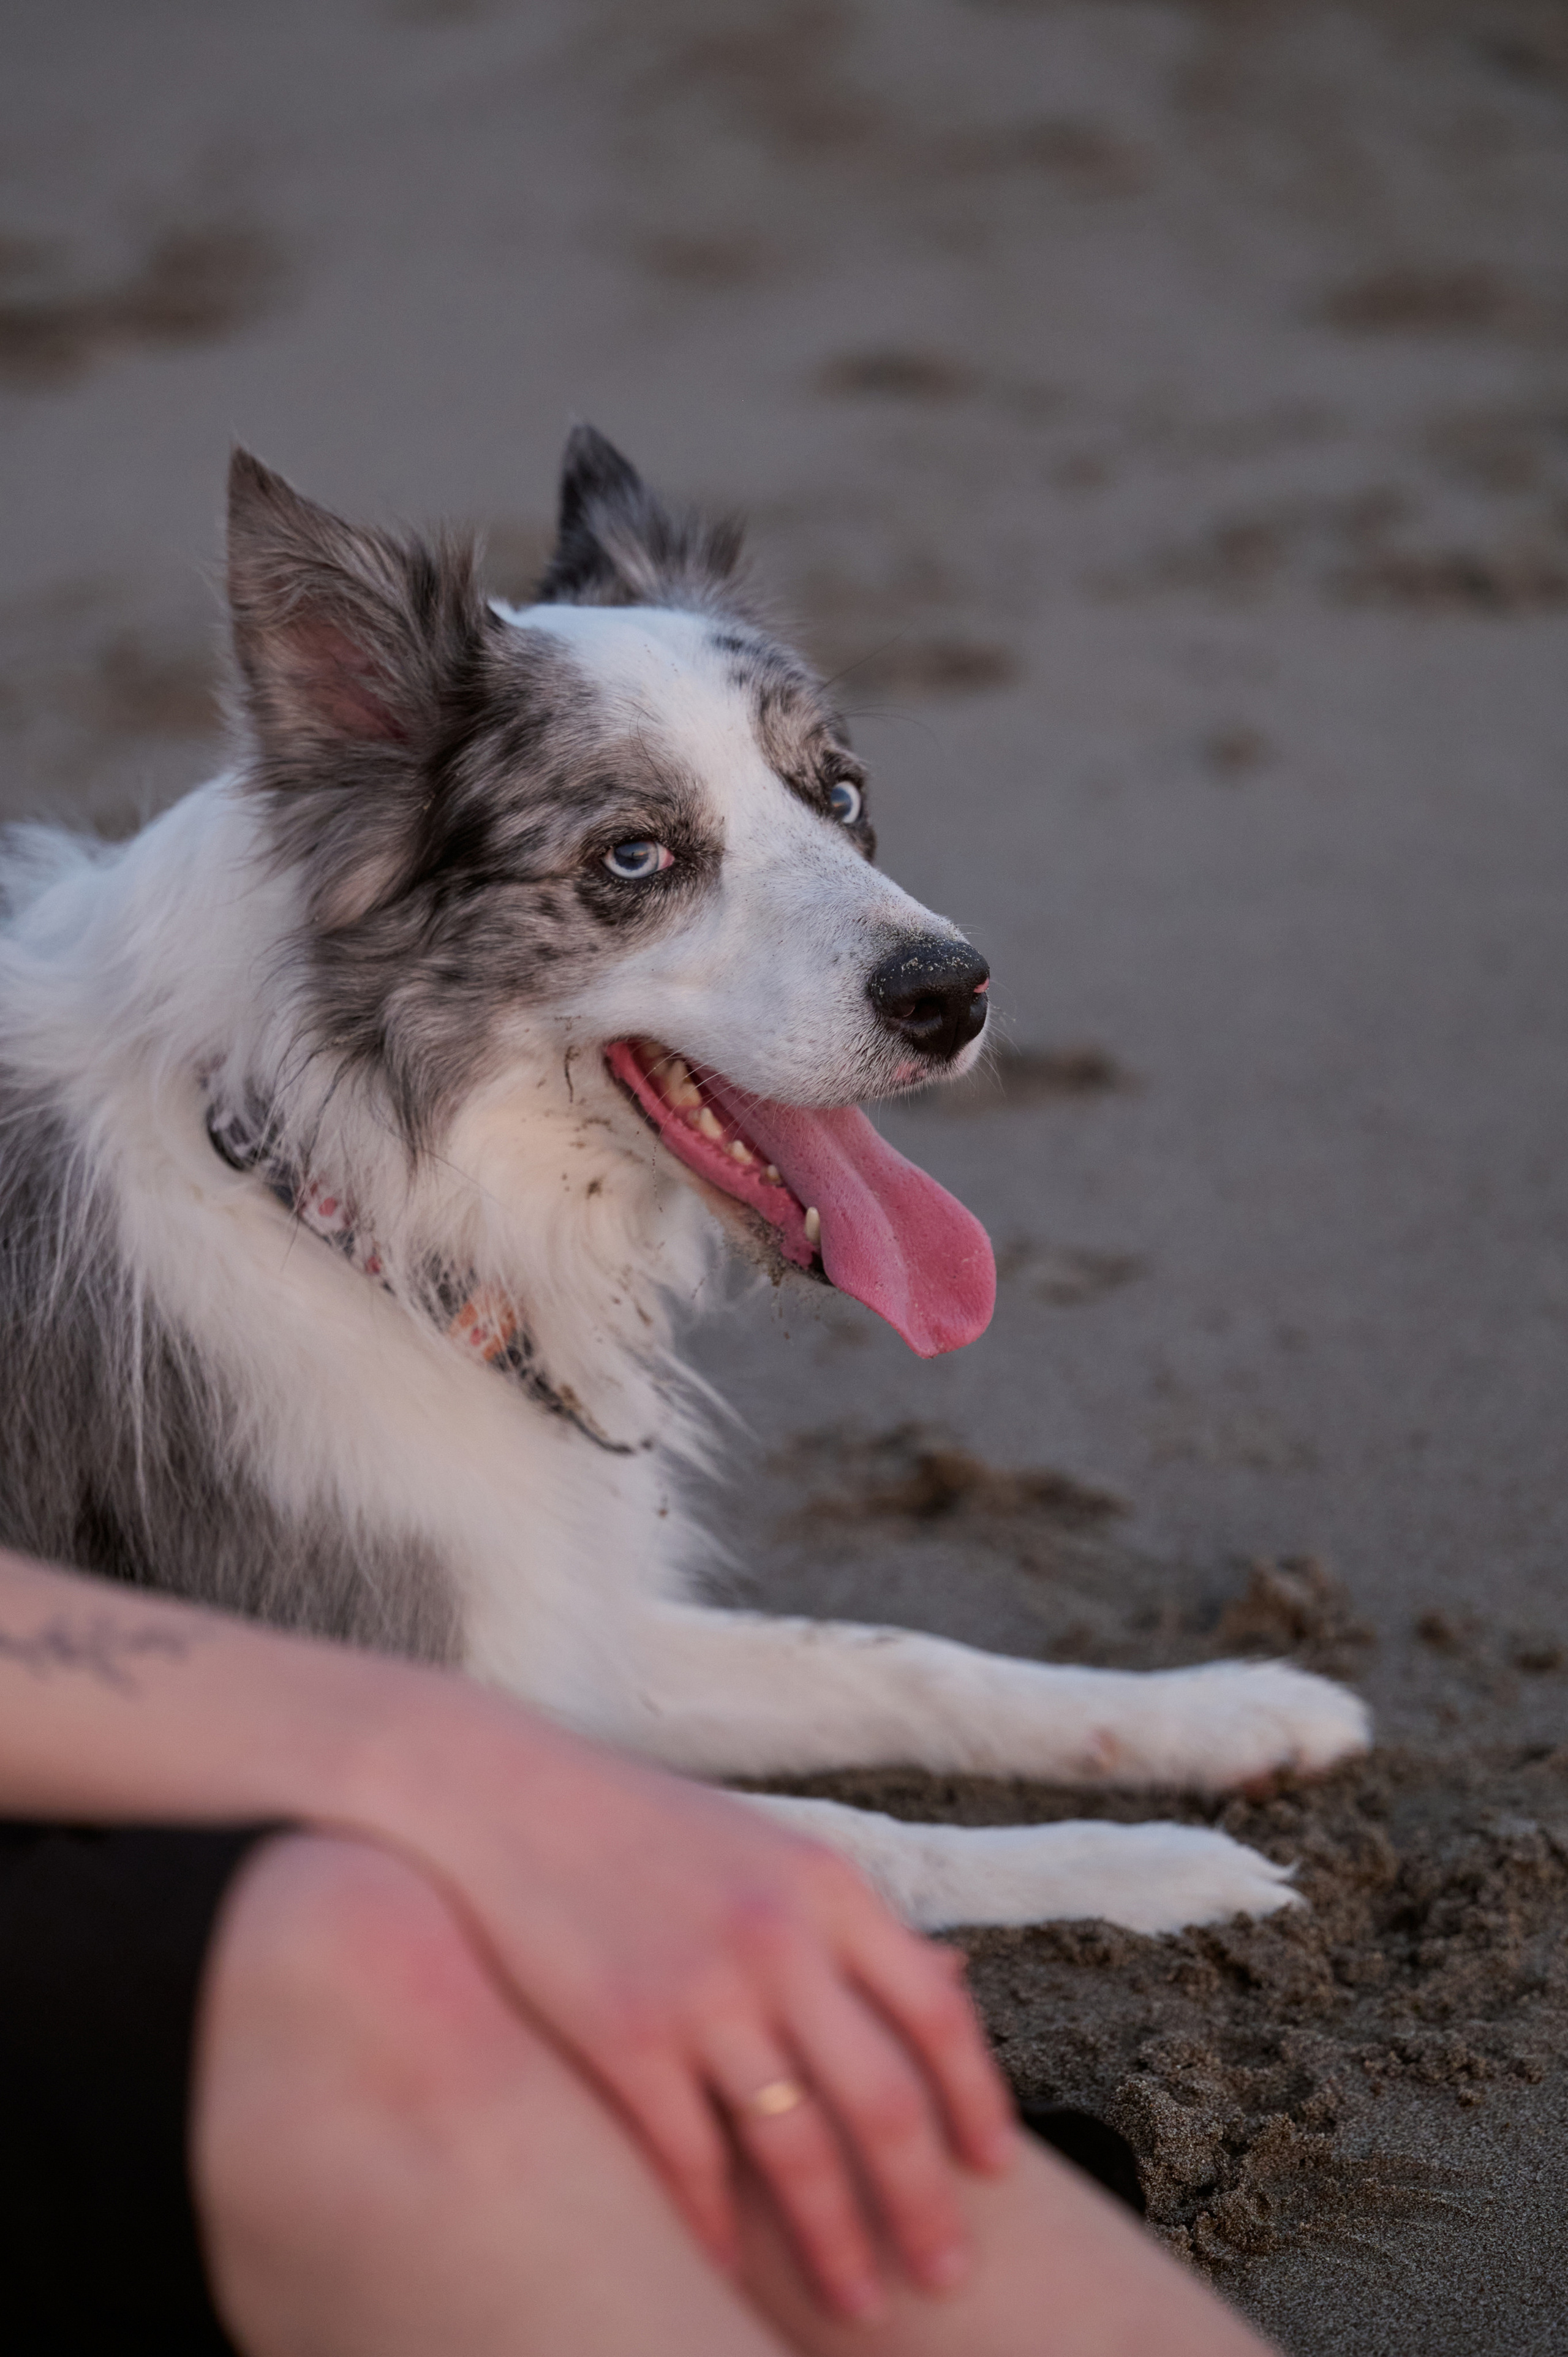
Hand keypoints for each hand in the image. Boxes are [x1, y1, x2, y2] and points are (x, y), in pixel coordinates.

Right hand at [358, 1689, 1017, 2322]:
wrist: (501, 1795)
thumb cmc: (642, 1827)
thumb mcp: (767, 1847)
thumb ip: (852, 1920)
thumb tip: (956, 1977)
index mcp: (827, 1886)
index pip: (938, 2014)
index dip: (977, 2103)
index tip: (995, 2173)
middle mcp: (778, 1938)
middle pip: (885, 2101)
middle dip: (925, 2205)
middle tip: (948, 2276)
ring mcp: (700, 1990)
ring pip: (797, 2151)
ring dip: (837, 2243)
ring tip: (859, 2300)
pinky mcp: (622, 2035)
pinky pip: (692, 2163)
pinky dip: (722, 2232)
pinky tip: (737, 2273)